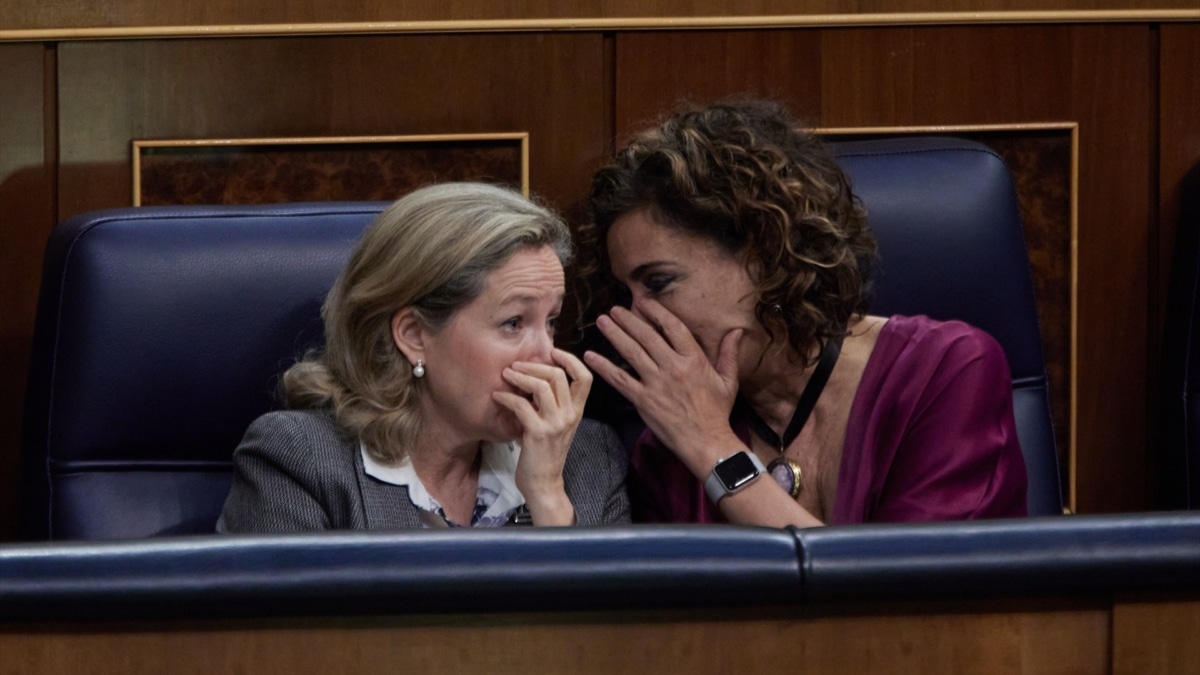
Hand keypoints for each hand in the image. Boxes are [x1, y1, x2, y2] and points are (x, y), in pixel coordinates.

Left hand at [492, 348, 590, 524]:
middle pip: (558, 375)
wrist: (544, 483)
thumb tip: (535, 378)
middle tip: (516, 365)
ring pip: (541, 386)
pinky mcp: (537, 433)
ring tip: (506, 375)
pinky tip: (496, 396)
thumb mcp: (556, 425)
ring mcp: (555, 424)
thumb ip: (553, 404)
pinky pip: (521, 405)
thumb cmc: (545, 453)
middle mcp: (570, 415)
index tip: (552, 352)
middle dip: (534, 366)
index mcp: (577, 411)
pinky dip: (506, 397)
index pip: (585, 377)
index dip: (570, 360)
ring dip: (520, 377)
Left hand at [583, 299, 742, 474]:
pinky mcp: (644, 400)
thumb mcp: (728, 380)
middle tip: (614, 309)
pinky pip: (620, 380)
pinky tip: (591, 356)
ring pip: (631, 353)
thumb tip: (736, 331)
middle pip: (647, 336)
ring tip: (602, 322)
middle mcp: (673, 367)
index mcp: (694, 359)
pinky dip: (604, 367)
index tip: (643, 302)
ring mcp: (656, 383)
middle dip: (628, 319)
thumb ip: (729, 353)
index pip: (673, 327)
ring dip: (615, 335)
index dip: (656, 312)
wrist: (707, 442)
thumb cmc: (718, 412)